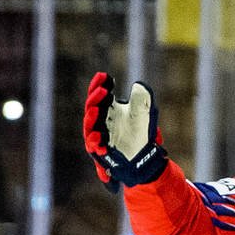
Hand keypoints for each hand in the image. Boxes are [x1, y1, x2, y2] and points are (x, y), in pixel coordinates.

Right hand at [82, 72, 167, 188]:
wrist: (144, 158)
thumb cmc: (140, 134)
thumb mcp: (143, 115)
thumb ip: (141, 100)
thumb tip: (139, 85)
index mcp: (108, 111)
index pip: (99, 96)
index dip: (99, 85)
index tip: (103, 76)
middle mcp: (100, 123)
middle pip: (92, 109)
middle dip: (96, 99)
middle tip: (103, 90)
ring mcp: (98, 138)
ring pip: (90, 127)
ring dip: (92, 118)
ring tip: (96, 109)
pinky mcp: (101, 153)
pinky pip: (95, 147)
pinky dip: (96, 141)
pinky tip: (99, 135)